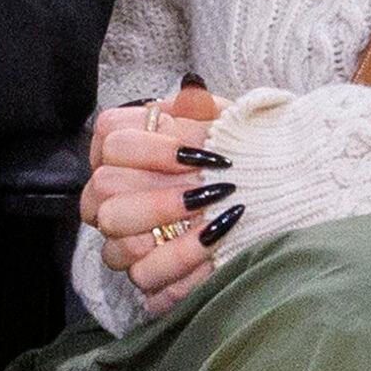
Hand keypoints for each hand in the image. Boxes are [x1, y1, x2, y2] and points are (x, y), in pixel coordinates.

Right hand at [84, 82, 241, 316]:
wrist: (267, 194)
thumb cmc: (236, 155)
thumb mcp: (226, 123)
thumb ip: (203, 106)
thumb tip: (191, 90)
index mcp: (127, 147)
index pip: (111, 138)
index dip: (152, 149)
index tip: (200, 155)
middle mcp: (114, 193)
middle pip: (103, 192)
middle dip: (159, 196)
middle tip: (209, 193)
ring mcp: (124, 238)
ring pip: (117, 244)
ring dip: (172, 234)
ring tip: (217, 222)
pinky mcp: (148, 275)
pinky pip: (148, 280)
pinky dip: (184, 268)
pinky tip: (217, 252)